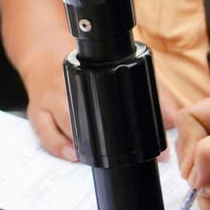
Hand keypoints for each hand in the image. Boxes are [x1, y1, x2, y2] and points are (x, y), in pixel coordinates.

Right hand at [25, 73, 177, 163]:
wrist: (41, 49)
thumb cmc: (85, 63)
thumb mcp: (120, 68)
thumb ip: (151, 90)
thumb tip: (172, 119)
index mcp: (93, 72)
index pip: (120, 101)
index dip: (140, 127)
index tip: (154, 148)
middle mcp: (69, 83)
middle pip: (91, 117)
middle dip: (112, 142)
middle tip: (132, 158)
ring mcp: (50, 98)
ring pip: (68, 125)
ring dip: (86, 145)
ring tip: (103, 160)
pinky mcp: (36, 111)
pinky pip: (45, 134)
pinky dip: (60, 146)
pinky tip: (74, 155)